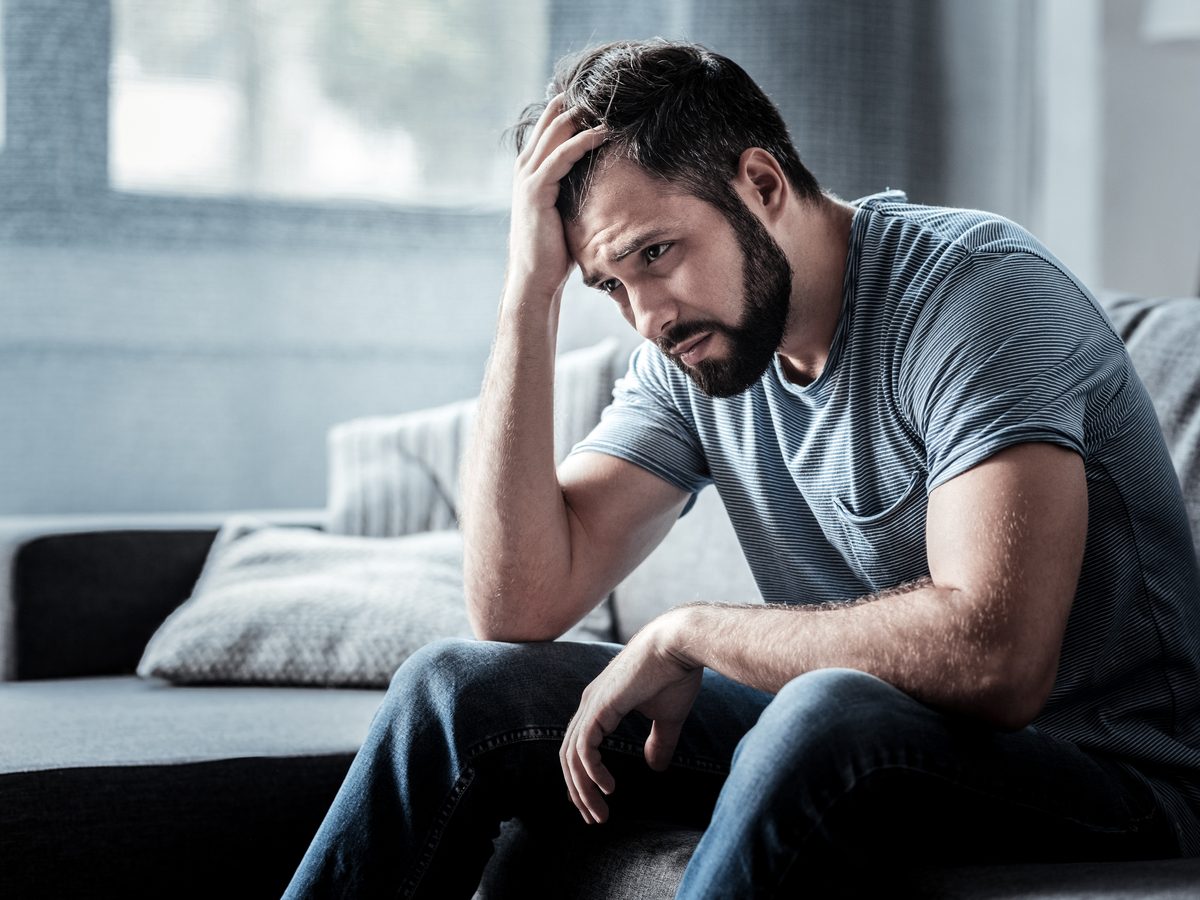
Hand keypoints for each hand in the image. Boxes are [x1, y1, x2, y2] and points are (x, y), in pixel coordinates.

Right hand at [507, 93, 606, 301]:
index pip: (551, 125)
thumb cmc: (555, 249)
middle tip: (609, 90)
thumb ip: (576, 189)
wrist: (535, 276)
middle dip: (579, 102)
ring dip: (583, 115)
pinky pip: (561, 155)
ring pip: (556, 131)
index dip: (574, 108)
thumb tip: (607, 179)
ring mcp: (528, 177)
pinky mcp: (535, 190)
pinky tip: (603, 132)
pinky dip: (583, 141)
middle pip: (552, 119)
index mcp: (531, 168)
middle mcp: (525, 166)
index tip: (603, 97)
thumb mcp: (567, 210)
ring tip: (610, 103)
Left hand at [560, 616, 702, 823]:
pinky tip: (608, 788)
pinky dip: (591, 772)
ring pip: (571, 756)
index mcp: (601, 704)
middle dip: (578, 790)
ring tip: (599, 812)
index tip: (598, 803)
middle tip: (594, 817)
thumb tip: (654, 767)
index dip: (583, 778)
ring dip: (582, 789)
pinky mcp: (600, 706)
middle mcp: (590, 703)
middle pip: (568, 756)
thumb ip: (658, 742)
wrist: (680, 643)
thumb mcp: (668, 717)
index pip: (579, 747)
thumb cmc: (676, 673)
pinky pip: (584, 747)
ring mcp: (592, 704)